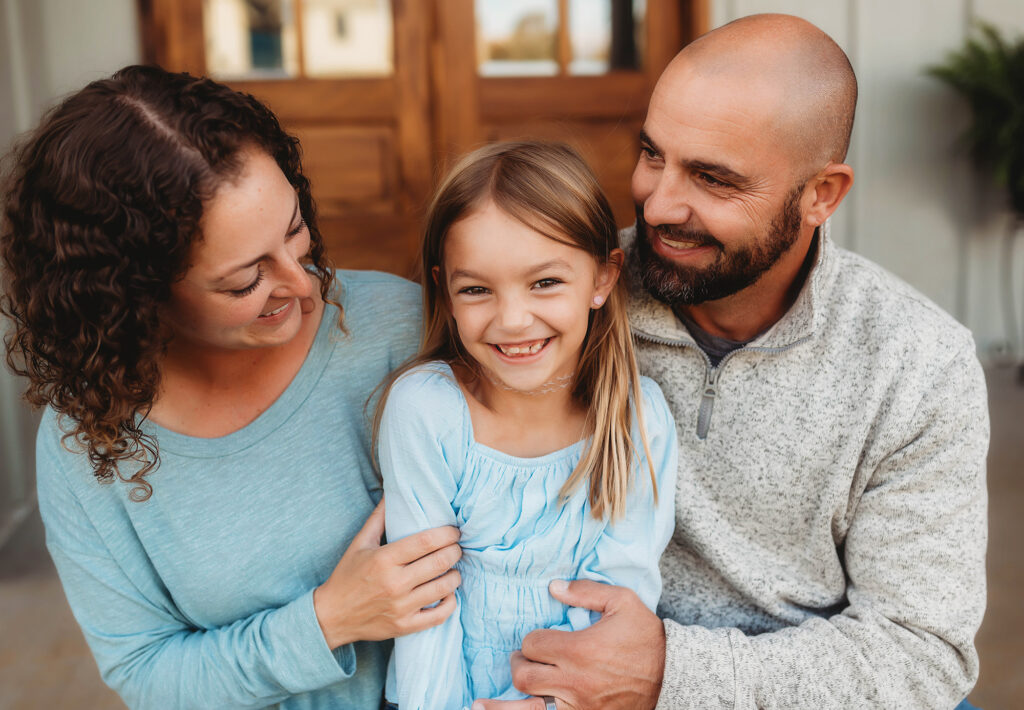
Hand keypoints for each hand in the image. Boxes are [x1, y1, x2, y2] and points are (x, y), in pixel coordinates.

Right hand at [313, 501, 461, 647]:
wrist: (331, 616)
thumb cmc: (347, 576)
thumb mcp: (359, 544)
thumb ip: (379, 518)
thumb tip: (391, 492)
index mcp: (384, 559)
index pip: (427, 541)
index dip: (447, 533)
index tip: (454, 531)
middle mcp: (395, 583)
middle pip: (440, 562)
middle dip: (455, 551)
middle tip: (457, 547)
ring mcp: (402, 607)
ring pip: (444, 587)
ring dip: (455, 574)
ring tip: (453, 567)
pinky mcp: (405, 626)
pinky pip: (440, 615)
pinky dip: (450, 601)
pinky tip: (448, 592)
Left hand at [471, 580, 664, 709]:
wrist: (673, 675)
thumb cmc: (646, 637)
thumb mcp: (622, 602)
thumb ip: (586, 592)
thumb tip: (553, 587)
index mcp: (579, 650)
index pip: (532, 645)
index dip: (531, 641)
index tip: (540, 640)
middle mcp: (574, 682)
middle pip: (524, 677)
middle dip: (518, 666)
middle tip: (522, 661)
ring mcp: (578, 706)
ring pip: (529, 708)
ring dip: (504, 705)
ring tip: (478, 706)